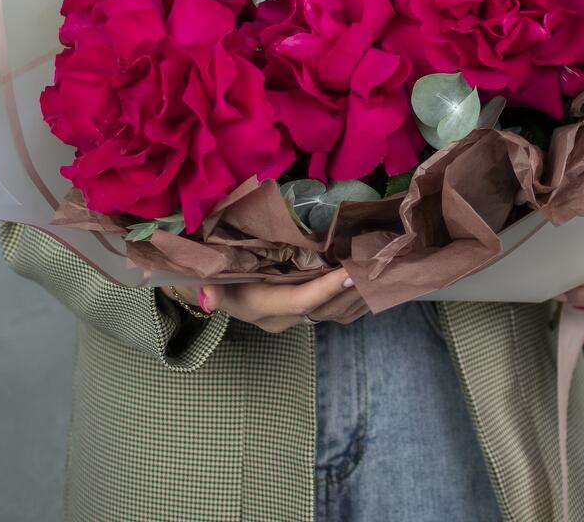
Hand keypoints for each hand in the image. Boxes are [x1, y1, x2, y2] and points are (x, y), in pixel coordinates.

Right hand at [165, 267, 368, 333]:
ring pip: (332, 310)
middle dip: (351, 288)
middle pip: (324, 308)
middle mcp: (279, 318)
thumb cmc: (208, 273)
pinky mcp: (298, 310)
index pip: (300, 301)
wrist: (206, 286)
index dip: (327, 287)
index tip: (351, 270)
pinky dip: (352, 293)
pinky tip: (369, 278)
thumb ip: (206, 287)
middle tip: (378, 264)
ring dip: (357, 292)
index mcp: (259, 307)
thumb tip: (207, 301)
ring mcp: (290, 317)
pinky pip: (332, 306)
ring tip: (381, 270)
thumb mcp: (202, 276)